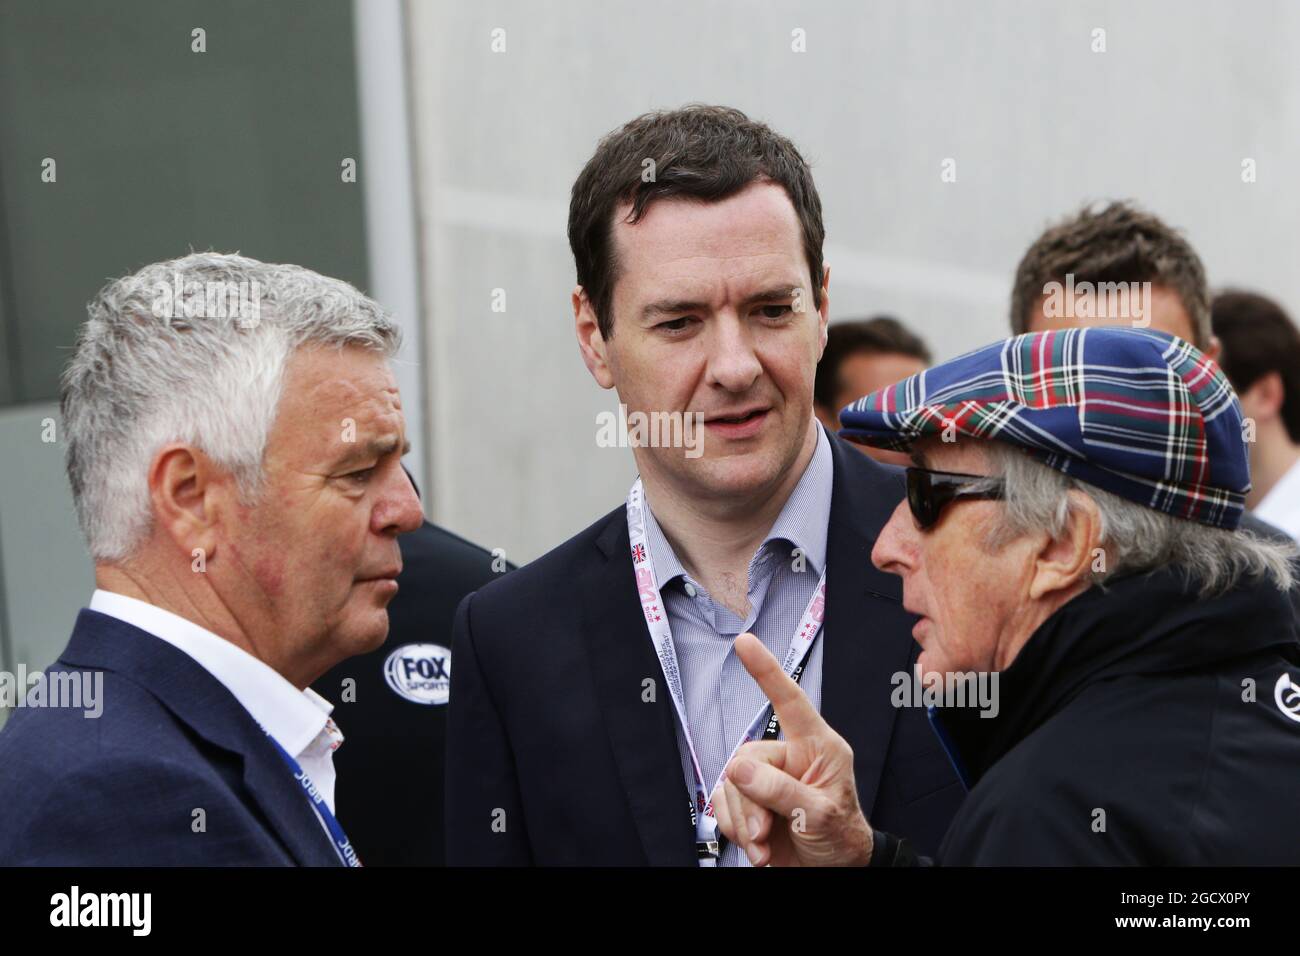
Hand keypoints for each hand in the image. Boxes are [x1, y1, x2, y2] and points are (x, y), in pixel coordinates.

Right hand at [710, 633, 873, 866]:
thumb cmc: (841, 837)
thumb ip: (781, 790)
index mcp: (817, 747)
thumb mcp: (819, 815)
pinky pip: (723, 804)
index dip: (767, 671)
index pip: (791, 701)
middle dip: (749, 800)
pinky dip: (734, 828)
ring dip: (742, 820)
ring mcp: (767, 780)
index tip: (745, 643)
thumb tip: (740, 769)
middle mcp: (789, 757)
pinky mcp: (749, 802)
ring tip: (763, 843)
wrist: (832, 871)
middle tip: (764, 831)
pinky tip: (756, 846)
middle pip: (747, 758)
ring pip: (731, 784)